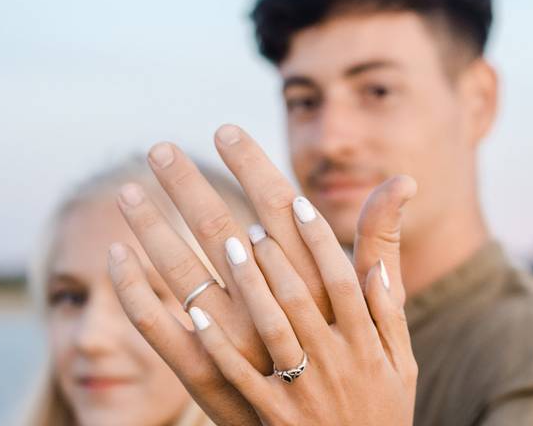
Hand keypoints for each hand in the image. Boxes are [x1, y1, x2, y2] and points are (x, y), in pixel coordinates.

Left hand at [106, 124, 415, 424]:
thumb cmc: (380, 395)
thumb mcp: (396, 330)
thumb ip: (384, 257)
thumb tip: (399, 186)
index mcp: (346, 307)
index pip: (296, 225)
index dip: (261, 178)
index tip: (227, 134)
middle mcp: (309, 330)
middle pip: (241, 246)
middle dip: (198, 193)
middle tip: (162, 148)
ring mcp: (277, 369)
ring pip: (214, 295)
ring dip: (170, 246)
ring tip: (136, 199)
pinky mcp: (251, 406)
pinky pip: (202, 357)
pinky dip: (168, 316)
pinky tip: (133, 280)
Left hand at [188, 183, 417, 425]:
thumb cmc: (382, 413)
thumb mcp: (402, 364)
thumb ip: (389, 313)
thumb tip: (376, 263)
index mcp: (366, 345)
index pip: (342, 280)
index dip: (319, 239)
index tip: (298, 204)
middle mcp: (335, 362)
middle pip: (300, 296)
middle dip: (275, 254)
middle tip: (252, 222)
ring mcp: (303, 390)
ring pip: (271, 327)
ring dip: (249, 284)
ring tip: (230, 247)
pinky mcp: (273, 415)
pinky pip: (239, 375)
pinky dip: (216, 342)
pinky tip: (195, 310)